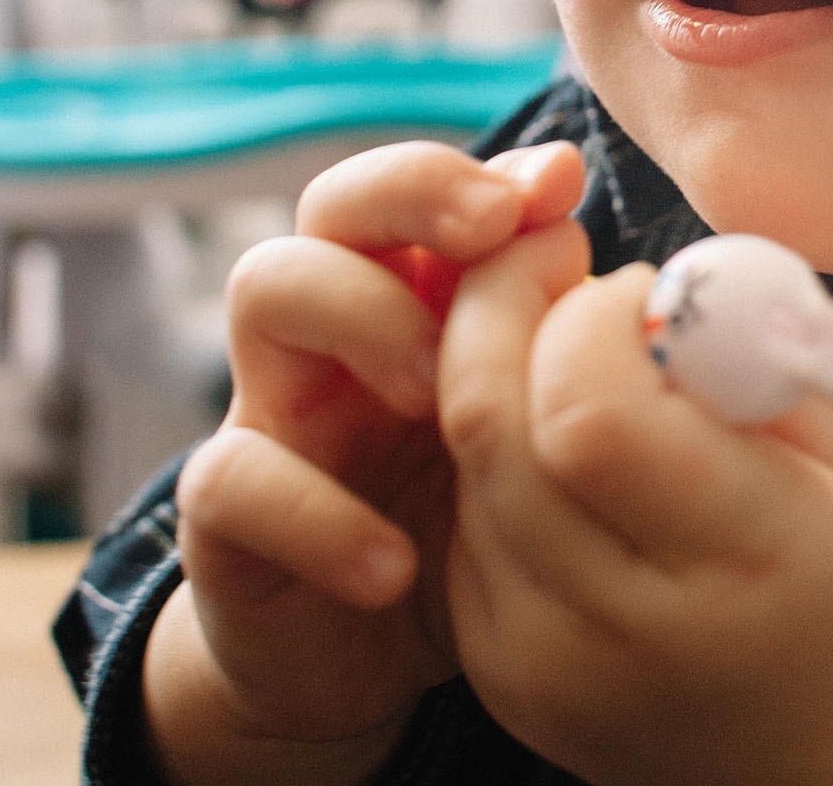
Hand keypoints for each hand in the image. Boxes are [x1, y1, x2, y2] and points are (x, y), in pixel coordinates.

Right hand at [141, 140, 585, 784]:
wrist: (361, 663)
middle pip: (334, 202)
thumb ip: (560, 336)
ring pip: (267, 287)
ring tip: (444, 396)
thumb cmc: (467, 522)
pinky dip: (313, 517)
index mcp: (412, 296)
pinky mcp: (223, 517)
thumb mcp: (525, 429)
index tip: (558, 187)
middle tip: (495, 231)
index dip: (475, 169)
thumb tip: (609, 237)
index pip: (416, 183)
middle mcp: (334, 331)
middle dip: (411, 191)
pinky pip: (228, 479)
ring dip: (363, 316)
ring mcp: (272, 410)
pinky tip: (394, 568)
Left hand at [434, 235, 832, 785]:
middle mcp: (627, 627)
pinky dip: (494, 452)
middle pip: (489, 422)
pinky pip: (461, 518)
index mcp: (749, 563)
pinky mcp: (494, 672)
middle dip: (498, 302)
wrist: (823, 759)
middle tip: (547, 256)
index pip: (592, 412)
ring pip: (461, 462)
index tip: (637, 288)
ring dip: (491, 369)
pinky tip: (558, 442)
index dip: (589, 314)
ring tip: (570, 351)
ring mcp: (544, 661)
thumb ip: (756, 357)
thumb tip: (647, 285)